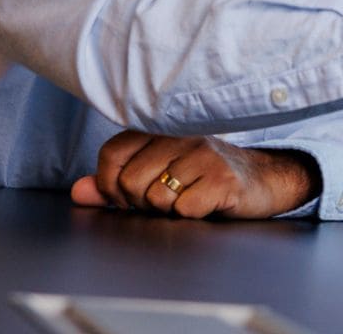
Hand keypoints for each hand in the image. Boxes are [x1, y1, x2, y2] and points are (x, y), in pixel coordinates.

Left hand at [70, 130, 318, 218]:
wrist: (263, 180)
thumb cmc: (205, 176)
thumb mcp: (159, 173)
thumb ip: (114, 182)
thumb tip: (79, 191)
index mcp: (161, 127)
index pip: (111, 153)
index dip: (110, 184)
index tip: (128, 195)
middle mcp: (182, 134)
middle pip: (130, 181)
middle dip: (140, 202)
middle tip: (164, 199)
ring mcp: (204, 153)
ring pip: (155, 197)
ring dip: (167, 210)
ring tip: (186, 198)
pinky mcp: (222, 178)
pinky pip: (183, 209)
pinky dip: (190, 215)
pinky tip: (205, 204)